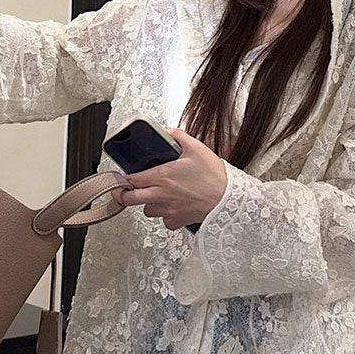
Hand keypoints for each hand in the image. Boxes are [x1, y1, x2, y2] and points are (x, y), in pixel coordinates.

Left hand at [111, 127, 227, 230]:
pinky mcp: (178, 220)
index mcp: (163, 175)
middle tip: (126, 190)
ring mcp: (169, 209)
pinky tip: (171, 208)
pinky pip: (164, 222)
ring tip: (155, 195)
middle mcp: (162, 194)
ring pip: (147, 210)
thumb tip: (167, 132)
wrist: (229, 198)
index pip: (132, 179)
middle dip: (124, 194)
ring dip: (148, 203)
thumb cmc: (214, 176)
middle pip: (130, 199)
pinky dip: (165, 216)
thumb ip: (178, 136)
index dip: (125, 177)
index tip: (125, 176)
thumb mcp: (196, 148)